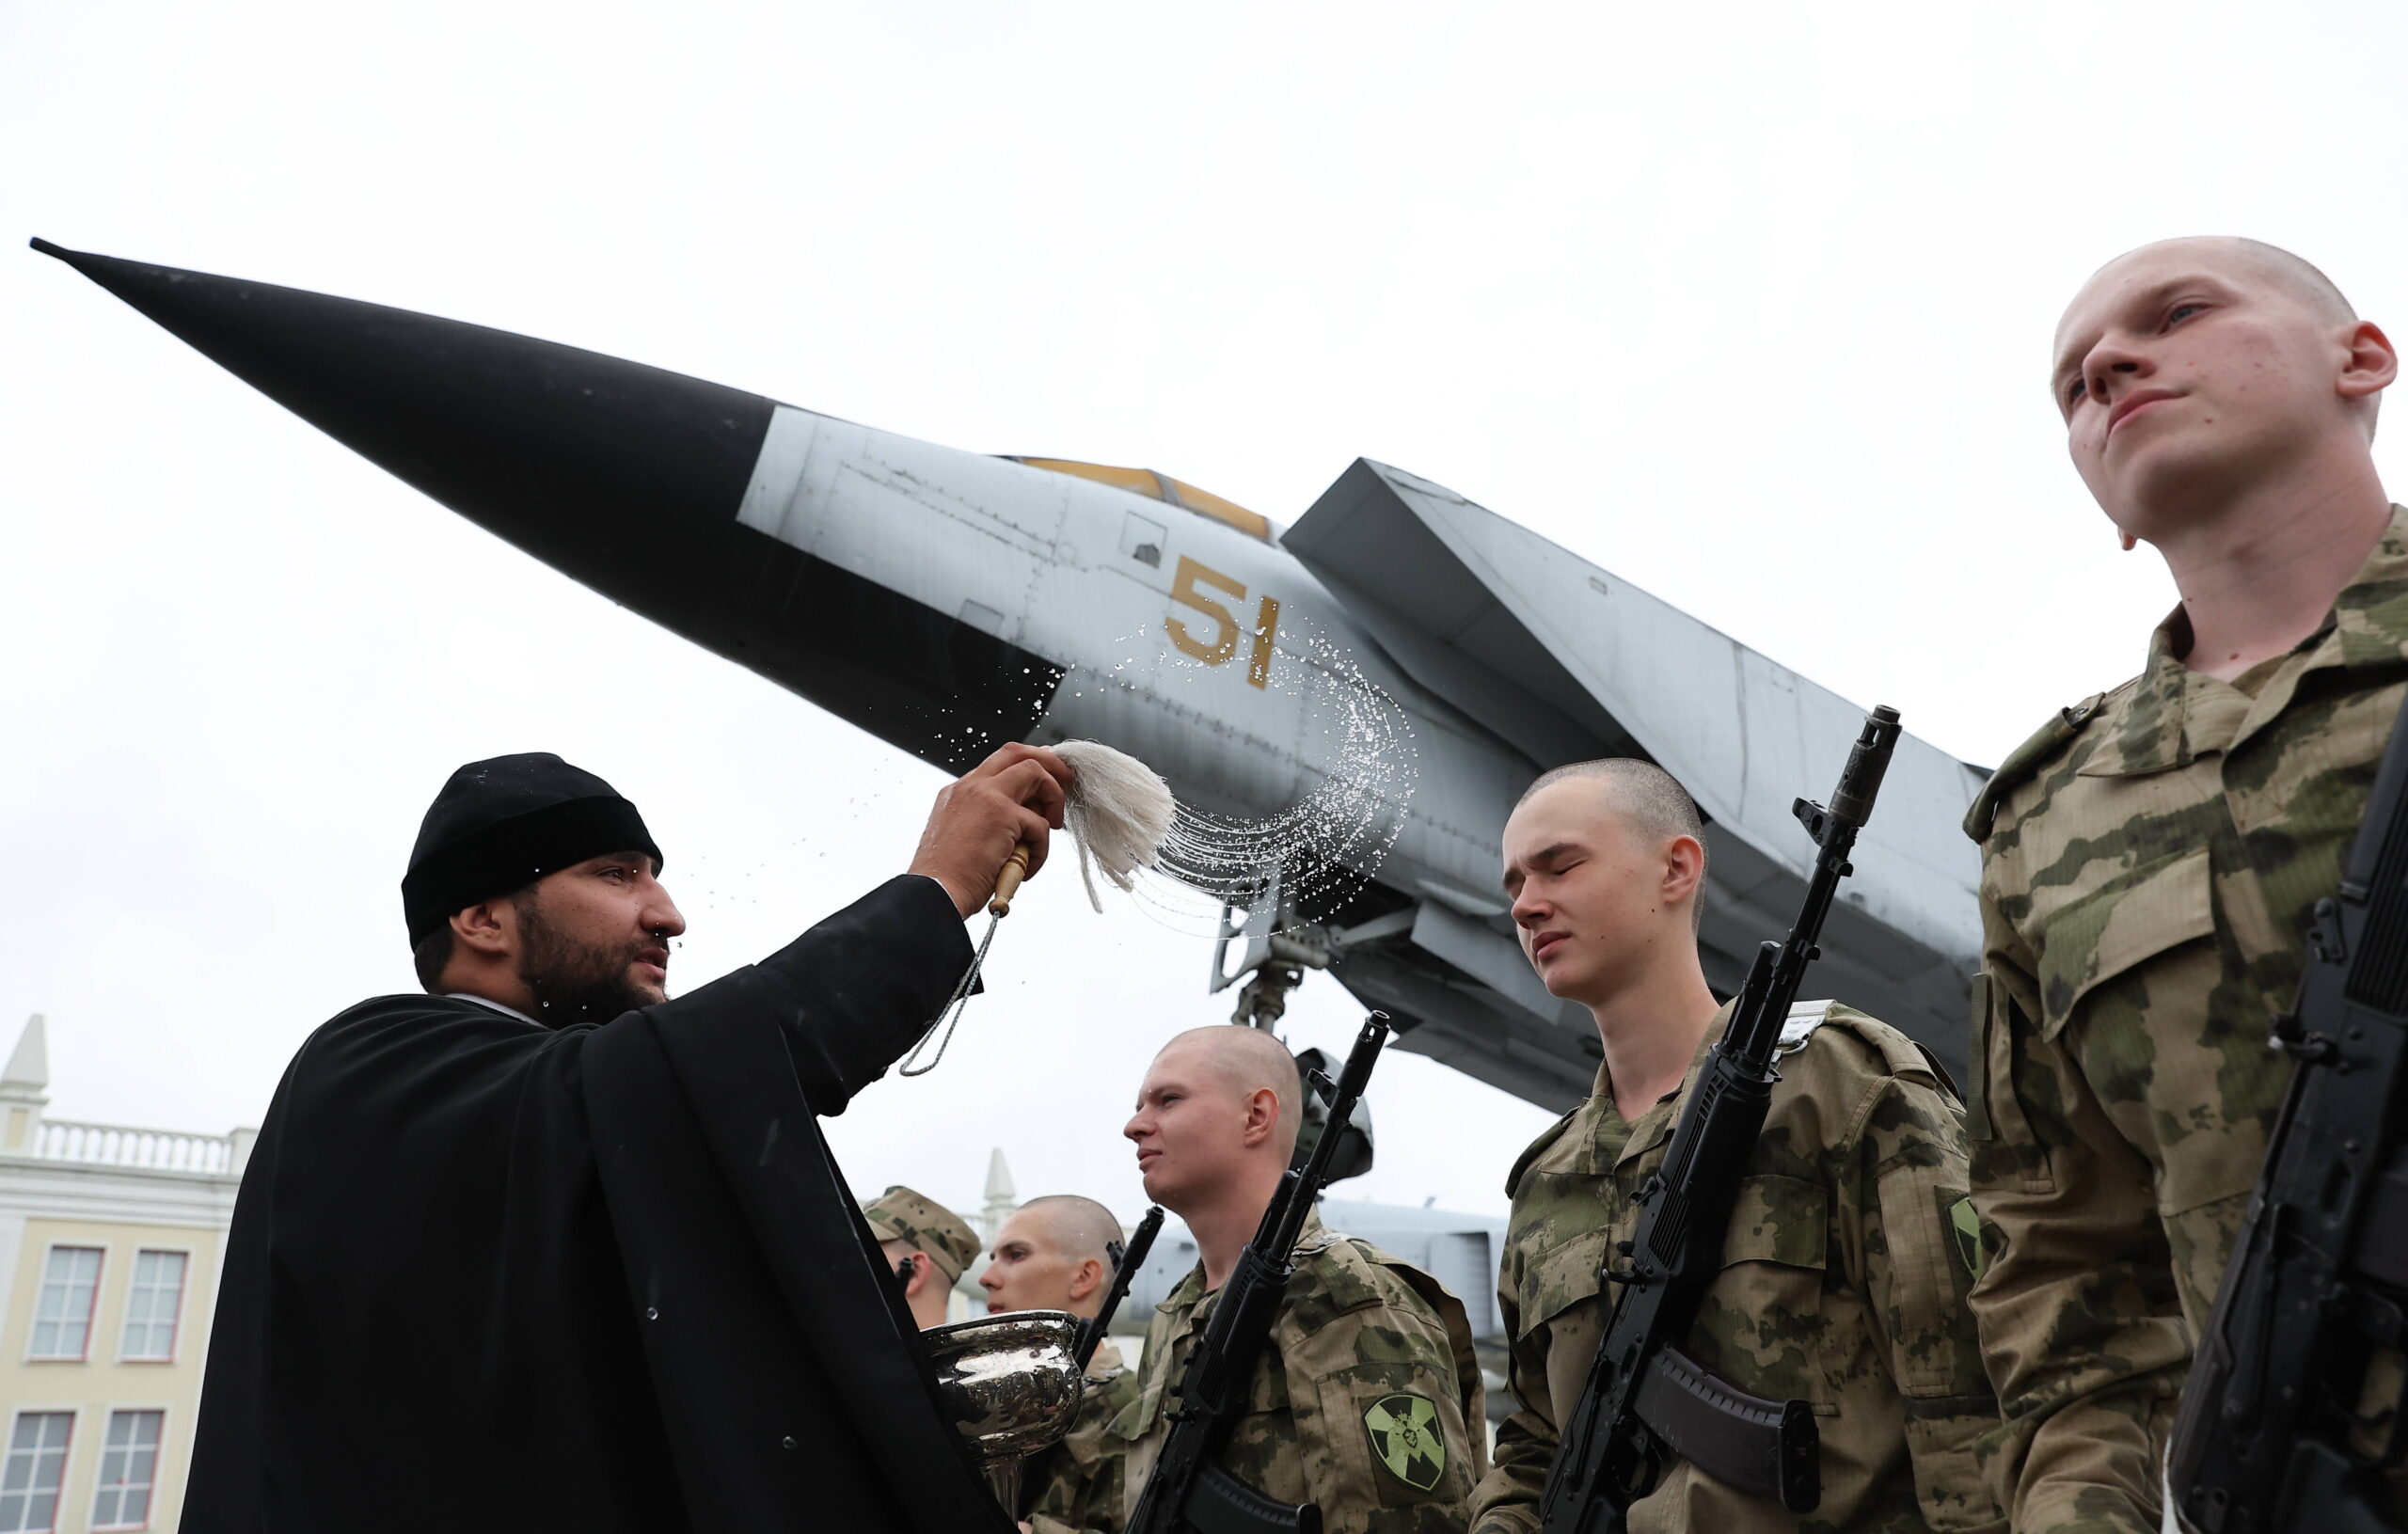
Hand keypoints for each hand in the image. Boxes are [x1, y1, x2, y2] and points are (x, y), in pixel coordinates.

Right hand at [908, 743, 1072, 917]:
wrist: (933, 893)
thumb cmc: (947, 877)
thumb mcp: (963, 835)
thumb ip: (986, 818)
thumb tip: (1023, 816)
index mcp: (959, 791)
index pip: (999, 763)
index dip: (1028, 766)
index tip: (1046, 778)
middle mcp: (971, 786)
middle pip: (1017, 752)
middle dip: (1049, 763)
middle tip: (1066, 783)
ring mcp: (986, 796)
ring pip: (1035, 772)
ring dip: (1053, 799)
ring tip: (1051, 829)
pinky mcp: (1002, 815)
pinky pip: (1040, 823)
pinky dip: (1042, 847)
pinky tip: (1027, 867)